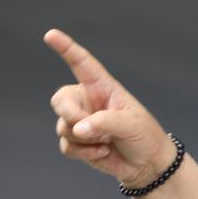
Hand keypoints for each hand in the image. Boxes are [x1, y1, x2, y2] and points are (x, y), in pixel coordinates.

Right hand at [46, 29, 175, 187]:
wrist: (146, 164)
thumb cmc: (144, 136)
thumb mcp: (131, 124)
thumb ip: (104, 123)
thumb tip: (77, 129)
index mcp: (103, 88)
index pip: (82, 64)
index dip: (66, 48)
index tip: (51, 35)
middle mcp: (88, 102)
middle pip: (61, 100)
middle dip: (70, 114)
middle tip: (86, 127)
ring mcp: (80, 122)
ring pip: (63, 126)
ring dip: (85, 139)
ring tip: (109, 141)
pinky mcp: (77, 142)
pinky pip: (67, 145)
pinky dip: (84, 152)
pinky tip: (103, 152)